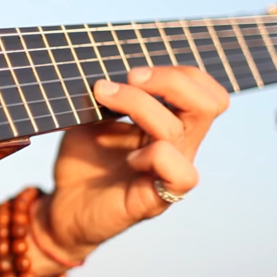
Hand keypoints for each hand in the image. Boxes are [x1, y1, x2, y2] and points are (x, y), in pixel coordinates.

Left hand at [40, 67, 228, 261]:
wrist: (65, 208)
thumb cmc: (82, 162)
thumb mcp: (91, 117)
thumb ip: (107, 94)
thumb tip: (107, 68)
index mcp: (170, 124)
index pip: (204, 91)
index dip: (180, 72)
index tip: (133, 73)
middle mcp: (178, 146)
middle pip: (211, 103)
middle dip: (170, 79)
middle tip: (129, 77)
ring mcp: (170, 172)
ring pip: (177, 128)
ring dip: (138, 104)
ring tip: (103, 100)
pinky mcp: (157, 198)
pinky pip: (180, 172)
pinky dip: (153, 156)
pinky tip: (128, 158)